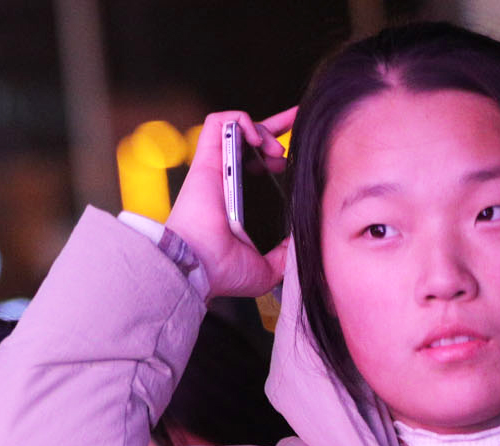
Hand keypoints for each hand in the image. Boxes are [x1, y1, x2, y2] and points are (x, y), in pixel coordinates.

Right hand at [164, 107, 296, 298]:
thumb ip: (285, 256)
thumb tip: (301, 245)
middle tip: (297, 129)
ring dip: (263, 128)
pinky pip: (220, 122)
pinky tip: (257, 138)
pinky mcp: (205, 158)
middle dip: (277, 126)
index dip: (278, 151)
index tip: (297, 149)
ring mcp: (215, 167)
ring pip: (237, 127)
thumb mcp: (266, 269)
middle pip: (250, 139)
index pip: (258, 167)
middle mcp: (226, 181)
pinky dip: (241, 121)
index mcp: (238, 202)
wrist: (199, 265)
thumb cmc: (220, 270)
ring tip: (275, 149)